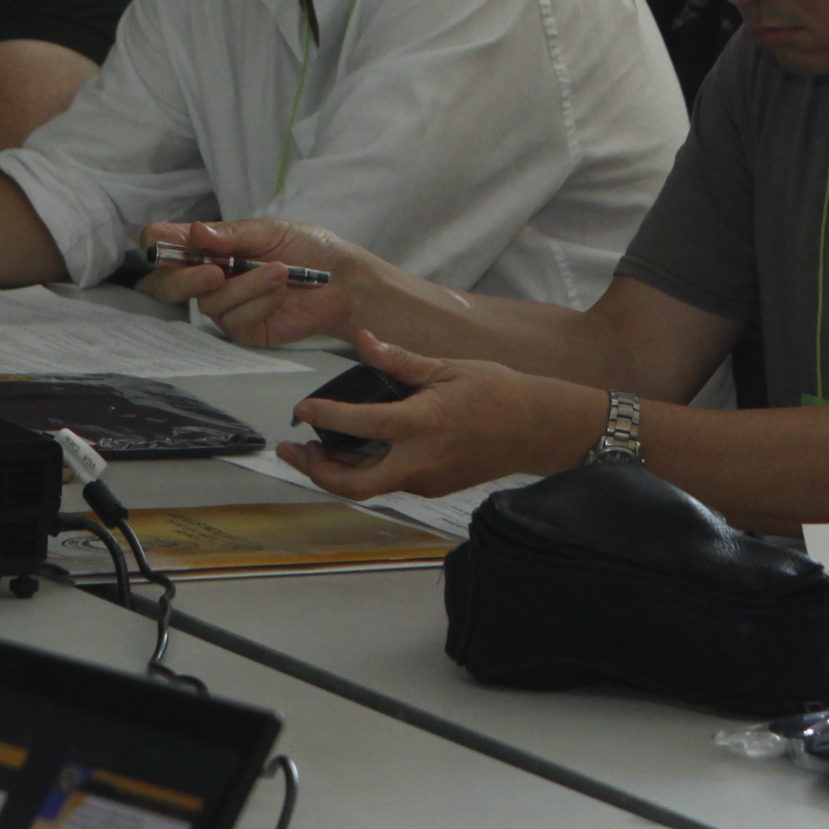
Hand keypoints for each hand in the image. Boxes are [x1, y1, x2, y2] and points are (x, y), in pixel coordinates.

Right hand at [142, 217, 387, 343]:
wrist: (341, 279)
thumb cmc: (306, 248)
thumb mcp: (268, 231)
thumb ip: (230, 235)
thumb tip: (193, 233)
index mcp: (207, 246)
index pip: (163, 244)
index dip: (156, 245)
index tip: (166, 245)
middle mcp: (207, 277)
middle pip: (166, 286)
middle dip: (185, 280)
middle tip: (215, 271)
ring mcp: (224, 306)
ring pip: (209, 303)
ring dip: (245, 286)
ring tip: (279, 272)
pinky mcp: (243, 329)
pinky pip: (235, 320)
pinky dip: (259, 302)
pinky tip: (280, 292)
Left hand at [274, 330, 595, 500]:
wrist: (536, 429)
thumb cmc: (497, 393)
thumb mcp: (448, 368)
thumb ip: (401, 360)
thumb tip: (364, 340)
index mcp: (424, 424)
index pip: (363, 425)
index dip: (327, 417)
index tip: (303, 408)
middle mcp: (422, 460)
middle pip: (355, 484)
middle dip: (315, 472)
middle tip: (292, 450)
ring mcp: (427, 480)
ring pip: (369, 488)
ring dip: (336, 472)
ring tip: (314, 449)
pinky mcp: (433, 488)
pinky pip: (390, 483)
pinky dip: (364, 471)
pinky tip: (354, 451)